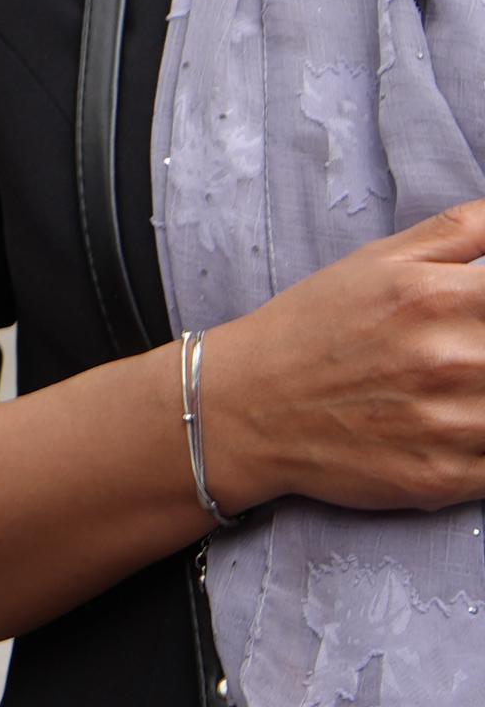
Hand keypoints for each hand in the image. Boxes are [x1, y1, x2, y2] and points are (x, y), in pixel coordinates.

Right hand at [199, 197, 484, 509]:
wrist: (245, 406)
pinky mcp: (444, 477)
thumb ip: (461, 229)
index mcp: (441, 297)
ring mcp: (452, 424)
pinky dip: (482, 449)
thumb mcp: (379, 260)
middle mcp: (453, 359)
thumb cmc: (314, 326)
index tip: (481, 320)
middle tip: (462, 354)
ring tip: (455, 390)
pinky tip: (453, 430)